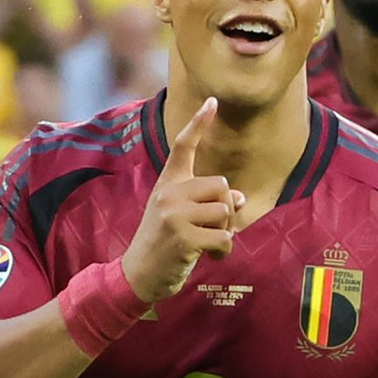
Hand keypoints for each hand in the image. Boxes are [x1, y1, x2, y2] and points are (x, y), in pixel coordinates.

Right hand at [121, 99, 245, 303]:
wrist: (137, 276)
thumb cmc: (166, 243)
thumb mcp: (183, 216)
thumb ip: (209, 202)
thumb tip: (240, 198)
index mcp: (168, 183)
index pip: (184, 146)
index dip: (199, 122)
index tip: (213, 100)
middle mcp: (169, 193)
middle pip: (223, 185)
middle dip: (227, 209)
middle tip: (212, 228)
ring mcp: (173, 214)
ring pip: (226, 210)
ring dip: (226, 232)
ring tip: (209, 244)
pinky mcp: (182, 236)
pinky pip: (224, 236)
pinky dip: (224, 250)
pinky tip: (210, 258)